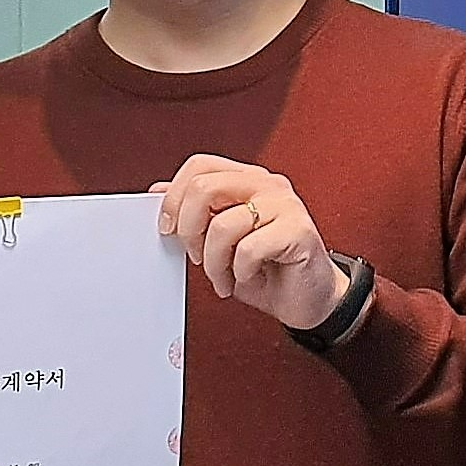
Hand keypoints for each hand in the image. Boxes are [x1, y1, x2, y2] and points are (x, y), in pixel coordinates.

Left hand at [155, 155, 351, 330]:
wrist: (306, 300)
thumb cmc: (266, 270)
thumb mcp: (219, 240)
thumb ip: (195, 212)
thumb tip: (158, 190)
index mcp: (247, 180)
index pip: (200, 166)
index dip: (174, 196)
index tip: (168, 228)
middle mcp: (267, 185)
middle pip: (205, 187)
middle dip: (190, 231)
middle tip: (197, 257)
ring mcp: (286, 205)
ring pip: (223, 225)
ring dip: (214, 263)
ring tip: (223, 278)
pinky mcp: (299, 230)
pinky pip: (249, 249)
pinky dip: (240, 271)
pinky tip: (248, 276)